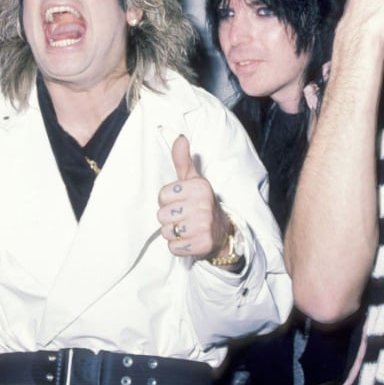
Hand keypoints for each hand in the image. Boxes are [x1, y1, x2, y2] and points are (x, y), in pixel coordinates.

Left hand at [156, 135, 227, 259]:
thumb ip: (182, 160)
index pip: (162, 196)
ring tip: (186, 228)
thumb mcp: (193, 180)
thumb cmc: (201, 203)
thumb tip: (180, 137)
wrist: (221, 232)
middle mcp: (203, 206)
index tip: (180, 202)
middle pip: (162, 215)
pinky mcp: (202, 245)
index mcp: (199, 187)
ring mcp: (203, 226)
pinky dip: (178, 246)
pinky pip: (173, 247)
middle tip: (183, 217)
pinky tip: (189, 240)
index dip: (167, 201)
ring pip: (166, 232)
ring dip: (173, 233)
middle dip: (169, 218)